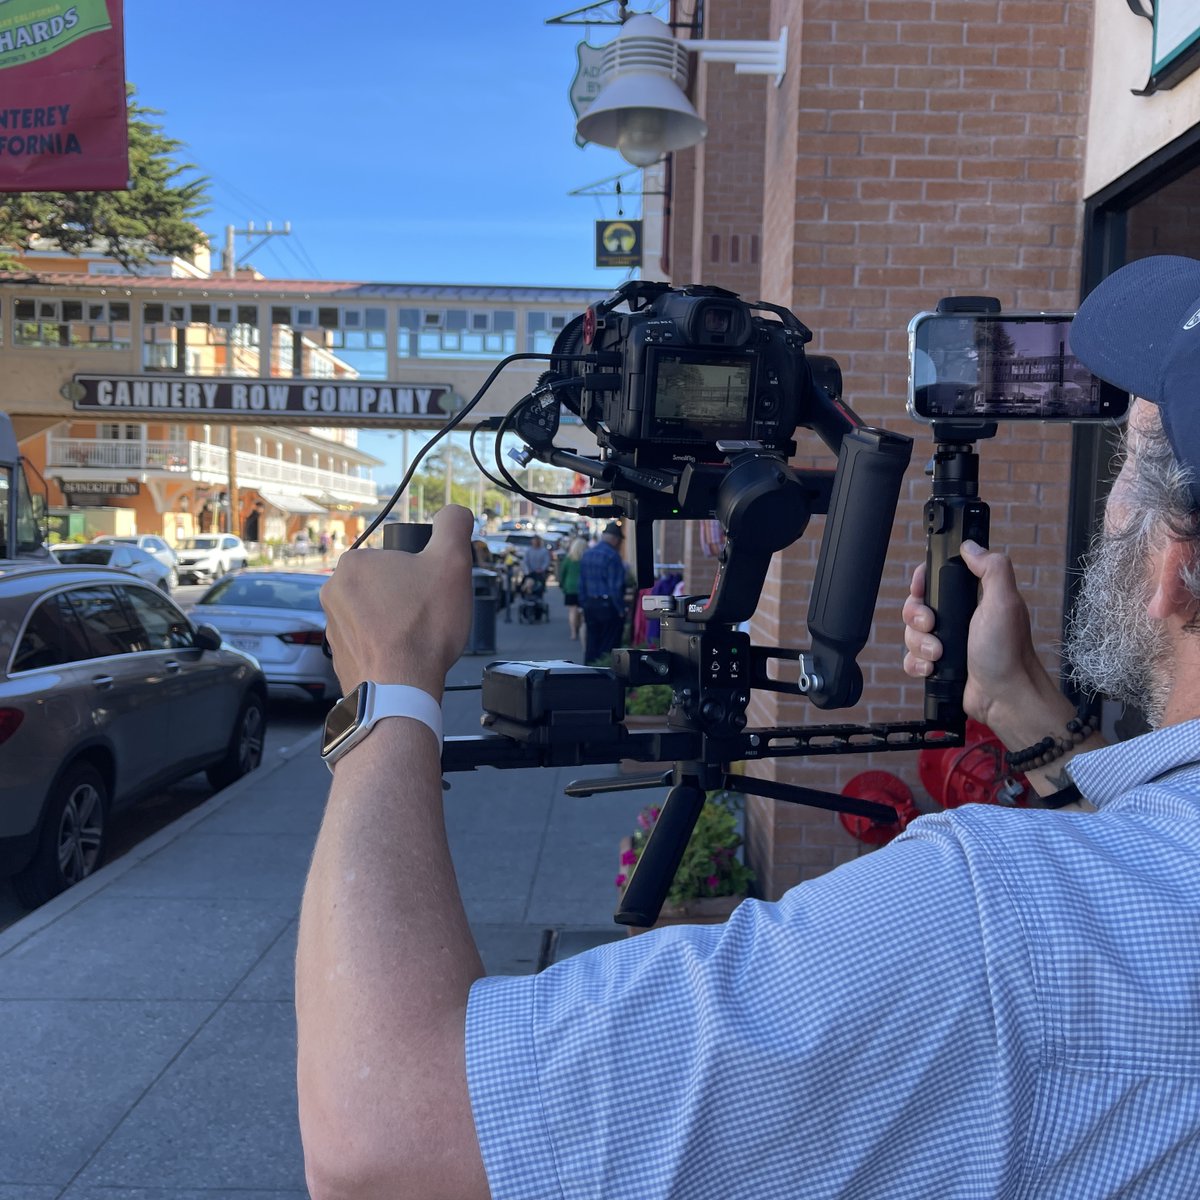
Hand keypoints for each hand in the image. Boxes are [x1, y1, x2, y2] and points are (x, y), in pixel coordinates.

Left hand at [321, 505, 473, 699]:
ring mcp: (332, 626)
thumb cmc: (423, 626)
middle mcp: (332, 591)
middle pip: (386, 586)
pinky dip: (387, 648)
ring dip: (396, 623)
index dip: (421, 573)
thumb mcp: (451, 562)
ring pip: (377, 615)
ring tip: (418, 640)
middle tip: (429, 616)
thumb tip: (455, 512)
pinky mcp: (339, 657)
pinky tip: (405, 657)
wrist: (400, 690)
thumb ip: (453, 526)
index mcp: (354, 562)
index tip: (431, 592)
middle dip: (407, 598)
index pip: (396, 559)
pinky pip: (369, 643)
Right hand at [902, 540, 1069, 746]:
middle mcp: (957, 618)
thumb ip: (991, 569)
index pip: (935, 578)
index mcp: (972, 598)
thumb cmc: (1007, 652)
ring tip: (938, 654)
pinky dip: (916, 663)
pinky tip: (932, 667)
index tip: (921, 589)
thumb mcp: (1004, 603)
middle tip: (931, 625)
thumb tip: (971, 546)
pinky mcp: (938, 665)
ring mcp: (947, 642)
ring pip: (911, 634)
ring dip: (919, 644)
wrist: (1004, 697)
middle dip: (916, 617)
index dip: (922, 581)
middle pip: (916, 606)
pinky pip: (911, 658)